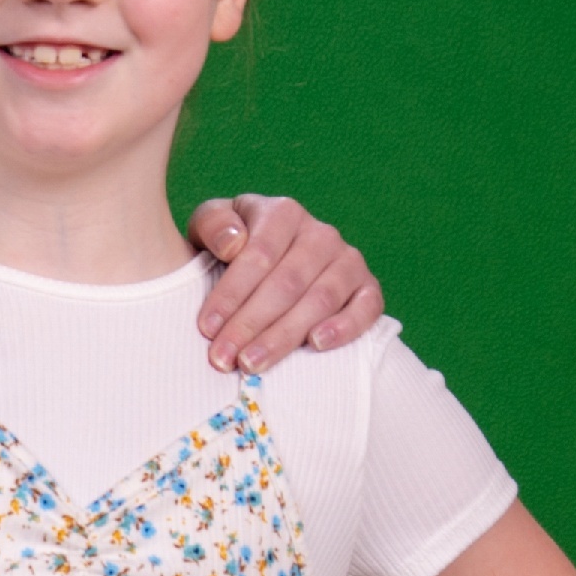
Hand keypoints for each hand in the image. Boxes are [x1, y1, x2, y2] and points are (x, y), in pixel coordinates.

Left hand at [187, 194, 382, 371]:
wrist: (268, 263)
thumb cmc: (230, 247)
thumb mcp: (210, 227)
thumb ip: (213, 225)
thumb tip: (233, 244)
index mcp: (283, 213)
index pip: (258, 254)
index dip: (232, 293)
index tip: (206, 328)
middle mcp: (321, 233)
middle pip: (287, 282)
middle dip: (251, 324)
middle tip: (223, 358)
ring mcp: (348, 260)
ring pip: (321, 299)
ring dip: (285, 335)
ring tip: (253, 363)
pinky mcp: (368, 287)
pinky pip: (366, 308)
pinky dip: (345, 327)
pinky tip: (317, 345)